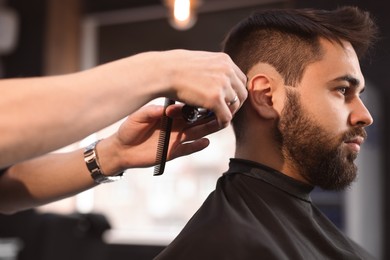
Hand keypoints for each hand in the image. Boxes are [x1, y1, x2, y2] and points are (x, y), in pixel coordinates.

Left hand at [97, 104, 219, 173]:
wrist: (121, 149)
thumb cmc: (128, 129)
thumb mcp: (138, 117)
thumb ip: (151, 112)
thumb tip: (164, 109)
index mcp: (169, 114)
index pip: (186, 108)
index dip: (194, 104)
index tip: (203, 98)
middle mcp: (175, 125)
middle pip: (197, 120)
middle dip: (209, 114)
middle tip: (221, 108)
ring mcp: (176, 139)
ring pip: (196, 133)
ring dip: (208, 129)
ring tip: (220, 123)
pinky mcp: (173, 152)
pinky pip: (188, 149)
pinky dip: (197, 146)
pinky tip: (206, 142)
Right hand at [160, 50, 247, 127]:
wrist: (162, 71)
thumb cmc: (173, 66)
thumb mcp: (199, 60)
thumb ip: (212, 68)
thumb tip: (214, 76)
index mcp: (224, 60)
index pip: (241, 79)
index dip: (235, 91)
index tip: (227, 99)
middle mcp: (227, 71)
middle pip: (242, 93)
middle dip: (234, 103)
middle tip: (224, 110)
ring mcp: (222, 85)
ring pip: (235, 106)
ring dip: (228, 113)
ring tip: (217, 116)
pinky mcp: (215, 99)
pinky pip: (226, 116)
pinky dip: (222, 122)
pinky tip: (215, 123)